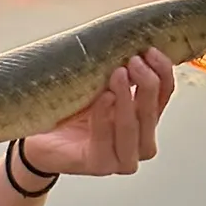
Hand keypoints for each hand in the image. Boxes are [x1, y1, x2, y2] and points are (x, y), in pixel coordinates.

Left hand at [18, 49, 175, 179]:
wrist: (40, 136)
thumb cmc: (72, 106)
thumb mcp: (98, 82)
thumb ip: (118, 68)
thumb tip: (132, 40)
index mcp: (144, 117)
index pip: (164, 95)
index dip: (163, 72)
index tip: (152, 50)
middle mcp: (139, 141)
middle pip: (152, 113)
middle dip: (147, 86)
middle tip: (133, 61)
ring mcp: (121, 158)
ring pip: (133, 131)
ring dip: (127, 101)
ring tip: (119, 75)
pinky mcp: (99, 165)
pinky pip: (105, 142)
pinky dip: (105, 118)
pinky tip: (103, 99)